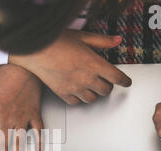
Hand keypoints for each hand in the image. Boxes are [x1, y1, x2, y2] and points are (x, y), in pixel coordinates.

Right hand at [9, 30, 131, 104]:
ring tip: (92, 86)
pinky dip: (80, 99)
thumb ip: (102, 41)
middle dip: (108, 86)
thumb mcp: (82, 37)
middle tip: (106, 81)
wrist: (35, 50)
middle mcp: (86, 78)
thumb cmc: (55, 41)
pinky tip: (79, 92)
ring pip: (92, 99)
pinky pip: (77, 103)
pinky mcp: (63, 93)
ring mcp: (74, 88)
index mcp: (94, 63)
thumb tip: (116, 40)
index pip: (117, 77)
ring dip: (95, 93)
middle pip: (106, 90)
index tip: (126, 82)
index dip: (125, 81)